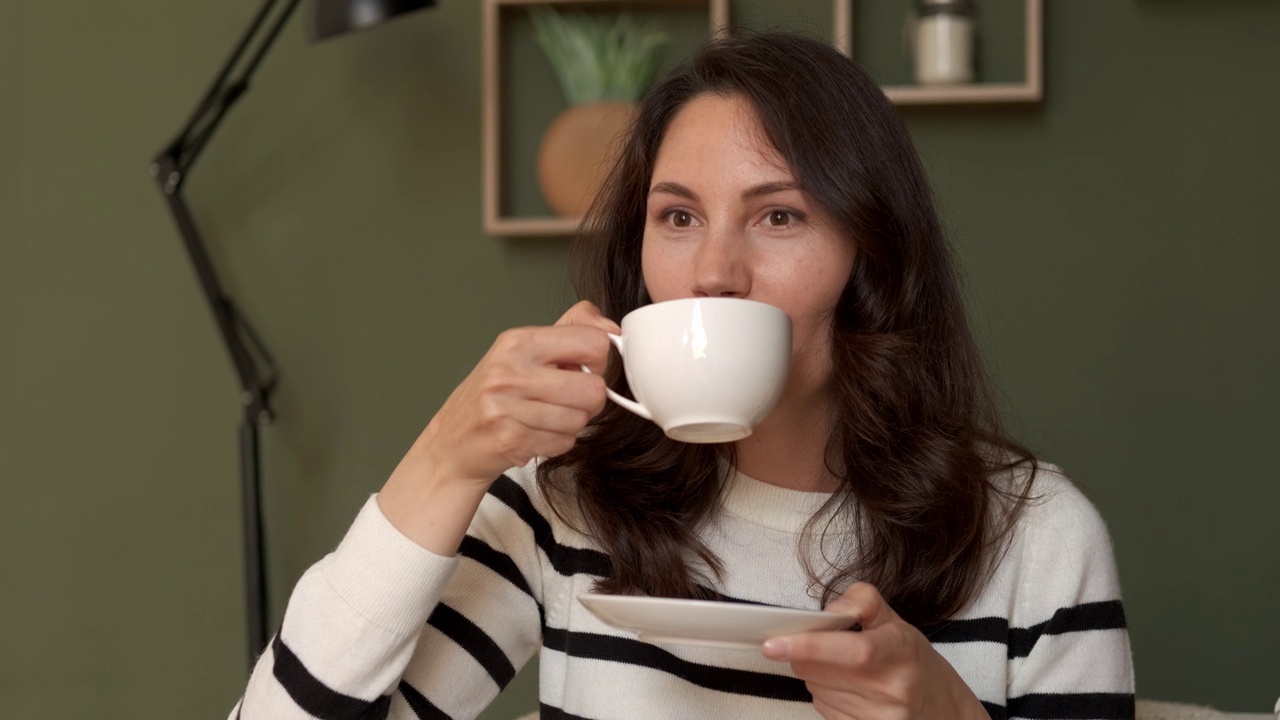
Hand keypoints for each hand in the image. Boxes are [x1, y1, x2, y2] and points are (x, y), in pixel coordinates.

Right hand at [378, 301, 617, 553]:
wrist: (451, 445)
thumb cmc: (492, 398)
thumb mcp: (523, 352)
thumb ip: (569, 332)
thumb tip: (612, 327)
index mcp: (519, 341)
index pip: (593, 342)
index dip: (598, 361)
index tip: (583, 369)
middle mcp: (511, 370)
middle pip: (594, 388)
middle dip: (587, 401)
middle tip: (564, 402)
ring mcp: (508, 406)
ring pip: (581, 419)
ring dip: (570, 425)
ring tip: (542, 420)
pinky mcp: (511, 439)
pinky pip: (565, 443)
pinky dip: (556, 443)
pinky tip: (534, 436)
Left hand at [761, 583, 986, 719]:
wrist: (944, 712)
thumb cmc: (915, 662)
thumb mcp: (897, 622)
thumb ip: (861, 602)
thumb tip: (825, 613)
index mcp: (898, 653)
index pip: (851, 652)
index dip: (808, 647)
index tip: (773, 644)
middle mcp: (891, 690)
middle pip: (818, 672)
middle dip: (805, 655)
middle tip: (820, 645)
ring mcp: (879, 718)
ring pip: (816, 691)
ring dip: (817, 676)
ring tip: (845, 670)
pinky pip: (824, 711)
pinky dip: (826, 696)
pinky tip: (848, 691)